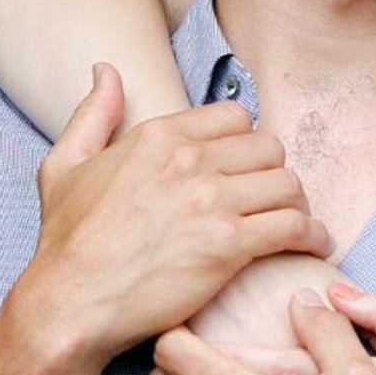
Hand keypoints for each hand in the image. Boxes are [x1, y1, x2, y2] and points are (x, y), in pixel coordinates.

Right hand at [8, 65, 334, 364]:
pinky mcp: (229, 245)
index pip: (236, 118)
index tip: (245, 169)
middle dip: (273, 173)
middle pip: (269, 148)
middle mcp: (190, 158)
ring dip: (295, 205)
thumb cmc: (66, 243)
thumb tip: (106, 69)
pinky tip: (312, 244)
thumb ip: (93, 114)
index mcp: (159, 134)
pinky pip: (293, 227)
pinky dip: (312, 235)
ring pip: (288, 184)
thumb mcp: (63, 166)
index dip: (246, 144)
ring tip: (293, 223)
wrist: (69, 305)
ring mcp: (212, 201)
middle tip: (270, 200)